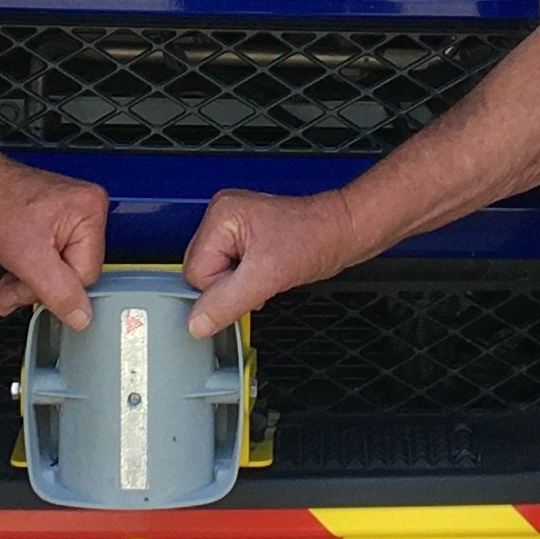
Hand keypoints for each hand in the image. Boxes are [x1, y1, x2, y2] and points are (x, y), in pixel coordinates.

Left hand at [0, 156, 103, 328]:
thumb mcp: (26, 258)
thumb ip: (58, 292)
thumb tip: (82, 317)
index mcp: (91, 212)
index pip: (86, 275)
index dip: (55, 290)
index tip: (27, 287)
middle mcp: (88, 209)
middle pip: (75, 273)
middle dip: (39, 287)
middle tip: (12, 289)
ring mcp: (74, 213)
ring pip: (62, 269)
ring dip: (32, 281)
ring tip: (8, 278)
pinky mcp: (59, 219)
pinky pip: (53, 257)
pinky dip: (32, 268)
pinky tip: (14, 267)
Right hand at [183, 186, 369, 337]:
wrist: (344, 232)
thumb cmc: (316, 240)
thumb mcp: (267, 277)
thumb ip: (226, 303)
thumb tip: (197, 324)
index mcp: (220, 215)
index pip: (194, 271)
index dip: (220, 288)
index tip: (249, 284)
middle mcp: (222, 215)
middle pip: (202, 272)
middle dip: (230, 285)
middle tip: (261, 277)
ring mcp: (234, 225)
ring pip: (216, 274)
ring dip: (240, 284)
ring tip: (268, 270)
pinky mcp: (246, 236)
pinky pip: (231, 269)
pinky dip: (247, 279)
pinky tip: (268, 270)